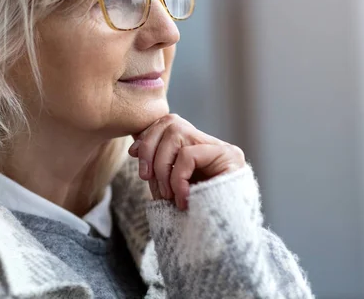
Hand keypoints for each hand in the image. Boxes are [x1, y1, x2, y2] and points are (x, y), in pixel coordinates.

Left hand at [128, 114, 244, 209]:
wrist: (224, 240)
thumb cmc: (194, 218)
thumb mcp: (170, 189)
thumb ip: (158, 168)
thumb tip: (134, 149)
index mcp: (197, 148)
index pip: (168, 123)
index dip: (147, 136)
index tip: (133, 154)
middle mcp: (211, 144)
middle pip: (170, 123)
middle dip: (150, 149)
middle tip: (147, 179)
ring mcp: (223, 149)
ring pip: (177, 133)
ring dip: (163, 167)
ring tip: (168, 195)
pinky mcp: (230, 157)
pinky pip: (188, 155)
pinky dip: (177, 178)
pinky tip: (182, 199)